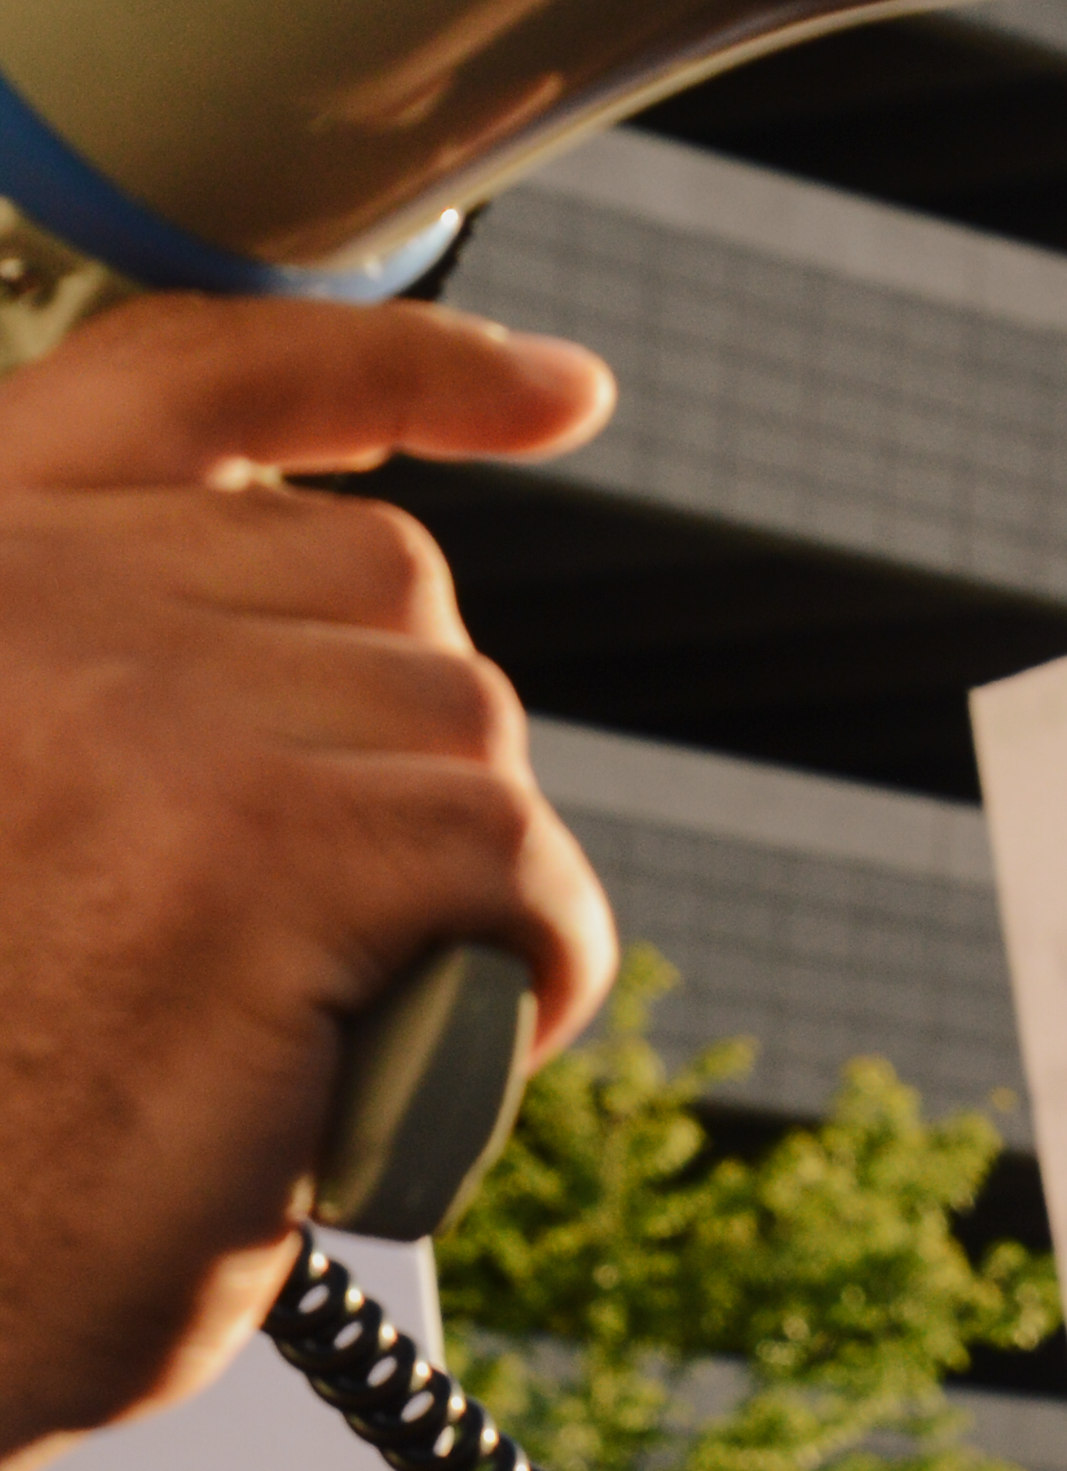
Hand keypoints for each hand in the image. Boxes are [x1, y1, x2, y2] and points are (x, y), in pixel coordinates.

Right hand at [0, 295, 617, 1470]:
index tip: (557, 393)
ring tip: (346, 1010)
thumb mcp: (10, 824)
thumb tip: (358, 658)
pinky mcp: (260, 851)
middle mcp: (26, 597)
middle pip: (383, 590)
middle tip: (328, 928)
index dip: (397, 369)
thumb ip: (122, 695)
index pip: (194, 379)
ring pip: (459, 729)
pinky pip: (510, 856)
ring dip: (464, 878)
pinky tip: (434, 1048)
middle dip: (409, 757)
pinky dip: (528, 962)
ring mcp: (140, 713)